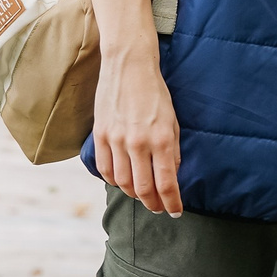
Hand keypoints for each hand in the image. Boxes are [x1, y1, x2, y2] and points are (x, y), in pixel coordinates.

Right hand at [93, 44, 184, 214]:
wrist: (129, 65)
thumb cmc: (155, 92)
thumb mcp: (173, 120)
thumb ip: (173, 150)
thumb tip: (171, 176)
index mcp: (161, 139)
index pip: (166, 183)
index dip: (172, 203)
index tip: (175, 211)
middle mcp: (138, 143)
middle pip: (143, 189)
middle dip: (153, 204)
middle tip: (159, 207)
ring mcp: (116, 140)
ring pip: (123, 183)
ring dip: (134, 194)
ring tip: (142, 195)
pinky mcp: (100, 135)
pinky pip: (105, 169)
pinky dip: (114, 181)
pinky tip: (123, 180)